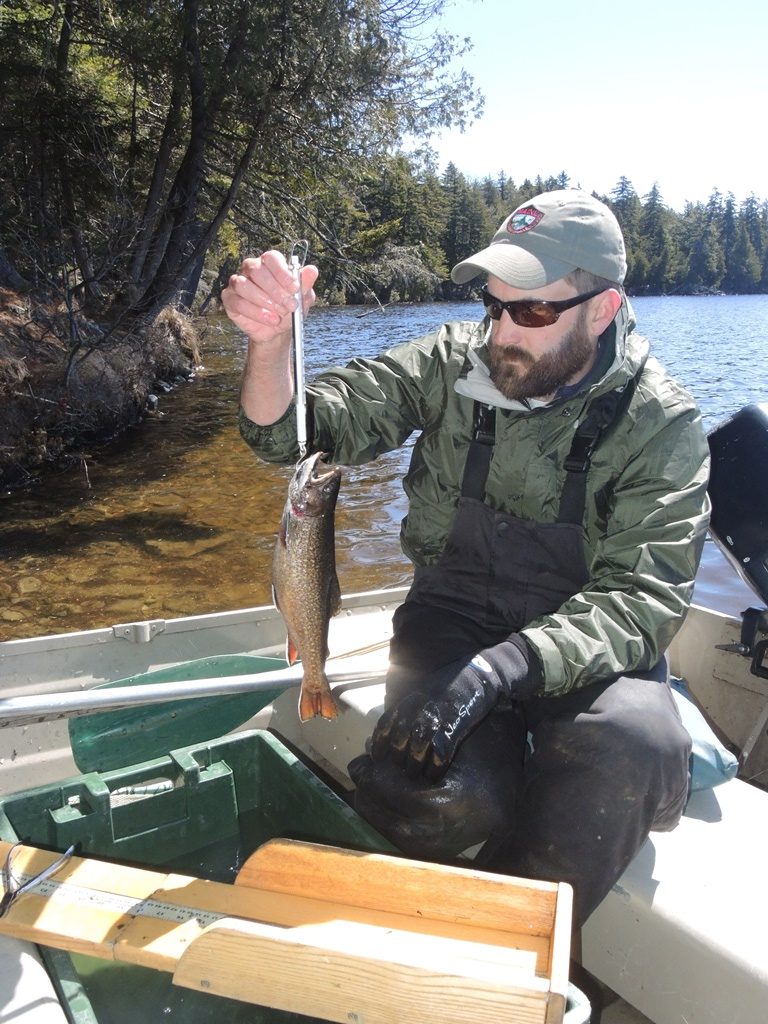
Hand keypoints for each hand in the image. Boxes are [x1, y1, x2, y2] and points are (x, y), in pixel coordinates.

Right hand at [221, 250, 318, 346]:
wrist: (277, 331)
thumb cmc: (288, 309)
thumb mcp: (302, 298)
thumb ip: (306, 284)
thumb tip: (312, 270)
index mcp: (269, 264)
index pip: (271, 258)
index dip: (282, 272)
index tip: (294, 288)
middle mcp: (251, 269)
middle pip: (257, 270)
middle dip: (275, 290)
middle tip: (289, 305)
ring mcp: (238, 283)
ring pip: (244, 285)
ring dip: (264, 301)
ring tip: (279, 315)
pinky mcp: (230, 299)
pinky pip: (238, 302)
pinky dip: (255, 313)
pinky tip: (270, 320)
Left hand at [372, 638, 532, 781]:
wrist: (477, 673)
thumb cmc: (448, 686)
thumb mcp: (422, 692)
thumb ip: (407, 708)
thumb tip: (391, 727)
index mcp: (409, 699)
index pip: (385, 723)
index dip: (379, 743)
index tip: (377, 758)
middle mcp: (419, 707)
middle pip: (399, 739)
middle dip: (397, 758)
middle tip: (400, 771)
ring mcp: (437, 715)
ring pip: (417, 746)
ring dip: (415, 764)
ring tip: (416, 776)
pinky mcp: (455, 723)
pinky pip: (441, 749)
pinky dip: (436, 765)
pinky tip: (434, 774)